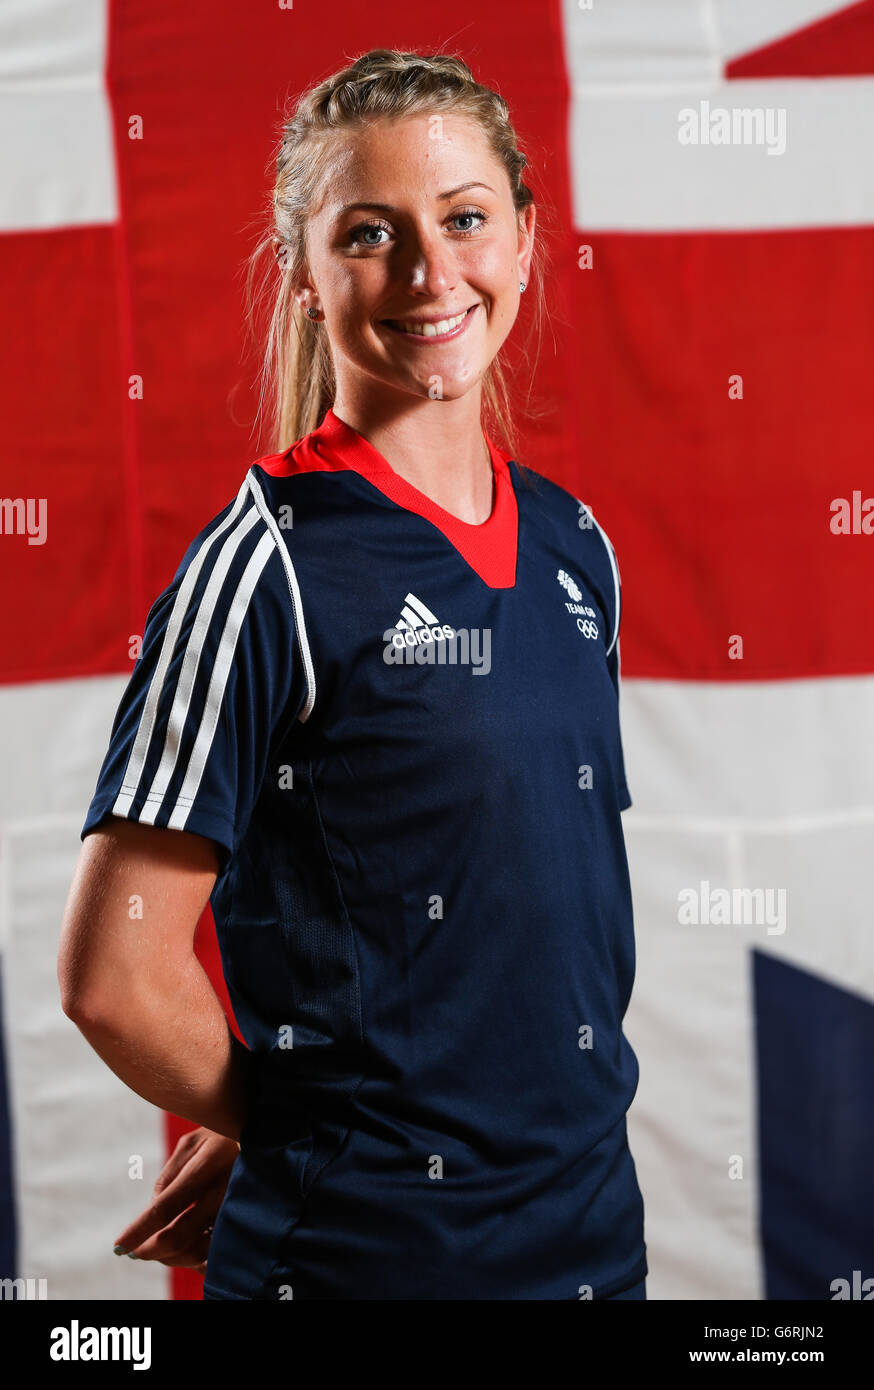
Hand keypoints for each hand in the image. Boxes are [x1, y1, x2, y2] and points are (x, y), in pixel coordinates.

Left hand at [113, 1126, 239, 1272]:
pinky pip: (222, 1250)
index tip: (120, 1247)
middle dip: (152, 1250)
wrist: (269, 1131)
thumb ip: (169, 1176)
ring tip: (159, 1250)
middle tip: (136, 1252)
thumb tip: (152, 1210)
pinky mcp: (252, 1218)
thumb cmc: (223, 1134)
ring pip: (200, 1249)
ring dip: (174, 1257)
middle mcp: (227, 1186)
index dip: (139, 1231)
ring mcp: (242, 1205)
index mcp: (209, 1162)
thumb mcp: (193, 1143)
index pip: (165, 1207)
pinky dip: (201, 1258)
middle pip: (180, 1235)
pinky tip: (189, 1252)